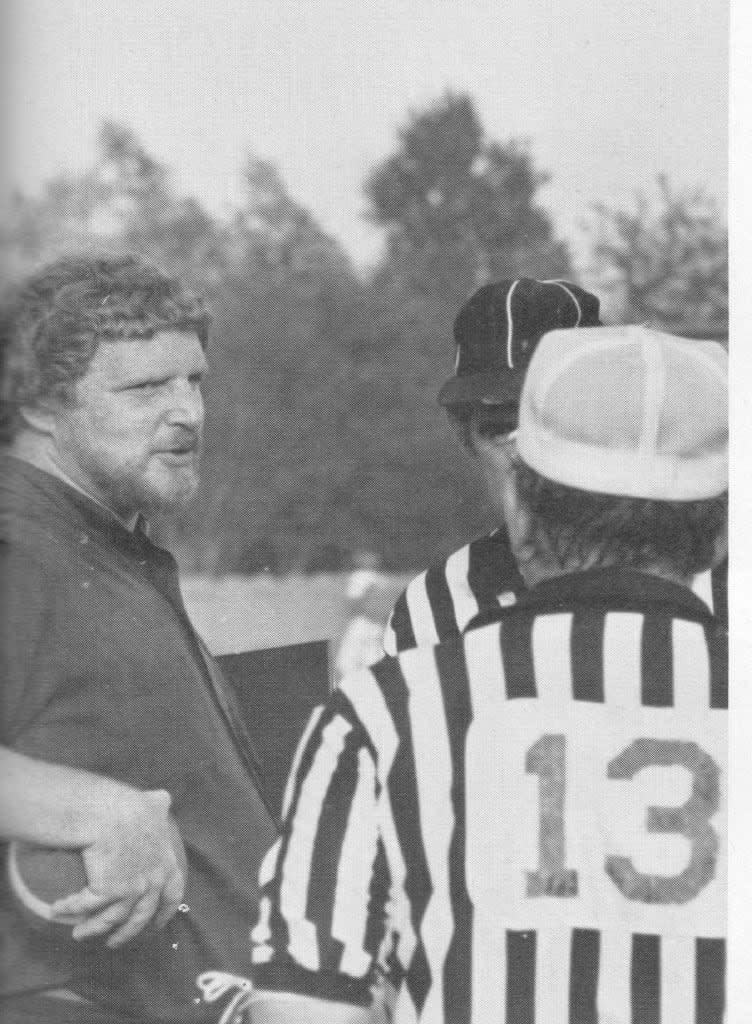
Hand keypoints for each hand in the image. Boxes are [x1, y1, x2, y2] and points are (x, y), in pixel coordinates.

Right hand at [50, 788, 186, 947]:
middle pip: (140, 916)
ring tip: (79, 934)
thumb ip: (157, 807)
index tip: (157, 924)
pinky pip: (85, 907)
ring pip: (111, 919)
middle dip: (126, 933)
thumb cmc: (129, 804)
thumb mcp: (152, 805)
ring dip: (93, 929)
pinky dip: (70, 909)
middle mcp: (153, 881)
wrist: (109, 811)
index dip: (165, 911)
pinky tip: (58, 910)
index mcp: (166, 863)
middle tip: (113, 942)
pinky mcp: (108, 892)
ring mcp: (132, 889)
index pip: (172, 894)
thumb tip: (162, 797)